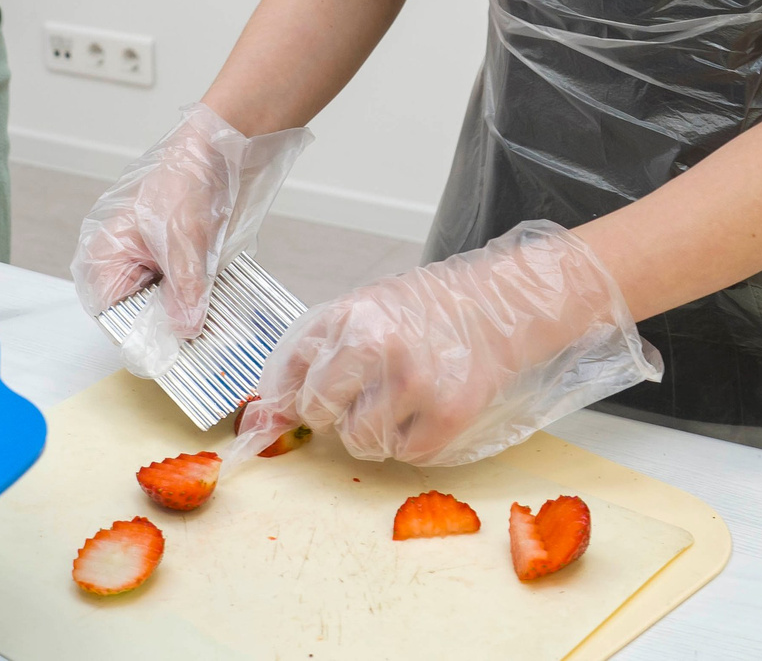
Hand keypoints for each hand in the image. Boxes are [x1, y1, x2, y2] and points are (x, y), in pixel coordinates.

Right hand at [71, 104, 312, 376]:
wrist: (223, 149)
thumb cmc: (186, 180)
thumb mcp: (184, 240)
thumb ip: (183, 289)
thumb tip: (183, 330)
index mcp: (106, 255)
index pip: (111, 315)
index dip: (139, 337)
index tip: (168, 356)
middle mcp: (125, 264)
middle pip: (139, 316)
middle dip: (168, 331)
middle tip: (198, 349)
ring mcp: (155, 265)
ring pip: (166, 309)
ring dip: (190, 320)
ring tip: (215, 335)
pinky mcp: (182, 263)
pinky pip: (187, 295)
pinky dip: (203, 304)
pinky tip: (223, 315)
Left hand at [233, 220, 661, 466]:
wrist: (500, 306)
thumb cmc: (424, 309)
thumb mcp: (360, 310)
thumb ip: (311, 353)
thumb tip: (261, 416)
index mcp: (351, 316)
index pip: (293, 378)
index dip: (294, 397)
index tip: (300, 405)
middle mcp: (379, 347)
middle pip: (320, 414)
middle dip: (332, 413)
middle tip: (359, 395)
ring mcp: (417, 382)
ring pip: (361, 442)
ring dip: (373, 431)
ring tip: (398, 399)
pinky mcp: (451, 414)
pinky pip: (406, 455)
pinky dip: (411, 443)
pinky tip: (425, 411)